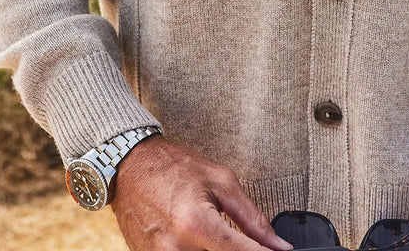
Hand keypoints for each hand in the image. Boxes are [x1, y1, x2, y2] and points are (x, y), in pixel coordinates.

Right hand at [110, 136, 293, 250]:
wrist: (130, 167)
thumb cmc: (175, 168)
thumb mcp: (221, 181)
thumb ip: (252, 218)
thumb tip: (277, 245)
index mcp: (195, 223)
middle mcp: (174, 248)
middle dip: (236, 250)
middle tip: (236, 232)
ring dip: (216, 250)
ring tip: (212, 228)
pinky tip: (198, 239)